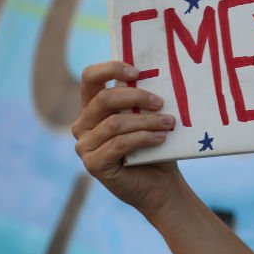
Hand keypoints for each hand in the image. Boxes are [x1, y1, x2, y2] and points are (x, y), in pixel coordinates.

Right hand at [72, 60, 182, 218]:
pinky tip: (161, 138)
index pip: (90, 78)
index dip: (110, 69)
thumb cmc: (156, 146)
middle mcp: (83, 124)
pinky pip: (119, 144)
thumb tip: (159, 75)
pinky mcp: (93, 164)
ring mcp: (85, 146)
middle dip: (136, 97)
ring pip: (115, 123)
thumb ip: (144, 100)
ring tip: (170, 123)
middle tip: (161, 102)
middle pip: (104, 99)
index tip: (137, 72)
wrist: (161, 185)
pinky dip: (143, 138)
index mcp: (93, 107)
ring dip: (147, 121)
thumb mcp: (149, 118)